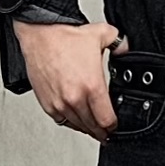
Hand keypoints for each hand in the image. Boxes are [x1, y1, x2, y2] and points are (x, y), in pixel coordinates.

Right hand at [11, 20, 130, 140]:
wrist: (39, 33)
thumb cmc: (63, 36)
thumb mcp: (100, 34)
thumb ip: (118, 43)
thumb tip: (125, 48)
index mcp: (92, 86)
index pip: (107, 120)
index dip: (113, 125)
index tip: (114, 125)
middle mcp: (76, 98)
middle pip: (93, 128)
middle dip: (101, 131)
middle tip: (105, 132)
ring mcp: (60, 104)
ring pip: (79, 127)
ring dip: (87, 128)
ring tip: (92, 128)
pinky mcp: (48, 104)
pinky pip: (63, 122)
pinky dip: (71, 122)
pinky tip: (76, 120)